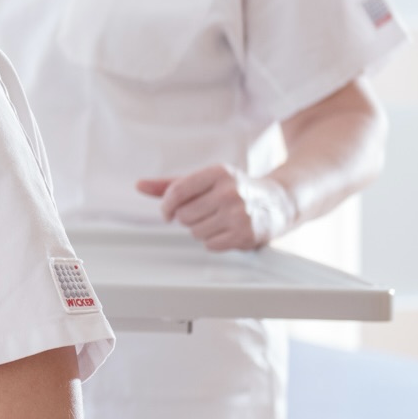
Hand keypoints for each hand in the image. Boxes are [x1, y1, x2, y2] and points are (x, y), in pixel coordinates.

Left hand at [138, 164, 295, 250]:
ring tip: (217, 220)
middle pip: (184, 215)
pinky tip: (226, 230)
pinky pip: (210, 245)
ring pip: (195, 232)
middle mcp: (229, 192)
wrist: (278, 202)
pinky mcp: (245, 235)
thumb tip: (139, 185)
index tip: (167, 212)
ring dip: (201, 229)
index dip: (166, 205)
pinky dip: (214, 241)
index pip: (177, 191)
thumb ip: (171, 184)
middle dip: (187, 217)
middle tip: (203, 213)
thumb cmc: (235, 189)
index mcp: (217, 173)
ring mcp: (239, 214)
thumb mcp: (206, 180)